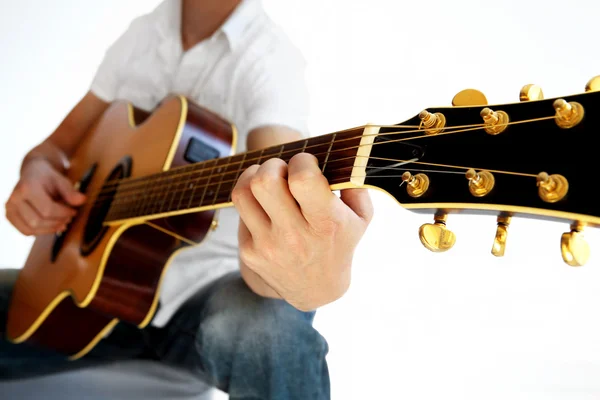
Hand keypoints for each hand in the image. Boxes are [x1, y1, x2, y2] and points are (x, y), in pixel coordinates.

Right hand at [5, 158, 85, 235]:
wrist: (33, 173)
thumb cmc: (48, 177)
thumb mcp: (61, 179)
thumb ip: (70, 191)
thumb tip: (82, 200)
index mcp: (26, 188)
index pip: (47, 210)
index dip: (64, 214)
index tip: (74, 211)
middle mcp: (13, 199)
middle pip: (38, 221)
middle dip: (57, 222)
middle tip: (69, 218)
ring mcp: (9, 209)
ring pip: (31, 229)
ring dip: (50, 229)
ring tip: (63, 222)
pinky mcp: (9, 216)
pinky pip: (26, 231)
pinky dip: (41, 231)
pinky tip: (52, 225)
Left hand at [232, 153, 373, 310]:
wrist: (316, 289)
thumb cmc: (339, 243)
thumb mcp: (361, 218)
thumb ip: (356, 185)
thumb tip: (341, 158)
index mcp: (326, 223)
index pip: (302, 179)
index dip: (302, 162)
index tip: (307, 166)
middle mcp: (294, 236)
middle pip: (264, 181)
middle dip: (273, 165)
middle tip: (283, 172)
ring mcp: (267, 246)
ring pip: (242, 192)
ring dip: (254, 177)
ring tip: (268, 181)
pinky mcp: (249, 252)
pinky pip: (241, 211)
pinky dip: (252, 202)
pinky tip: (266, 208)